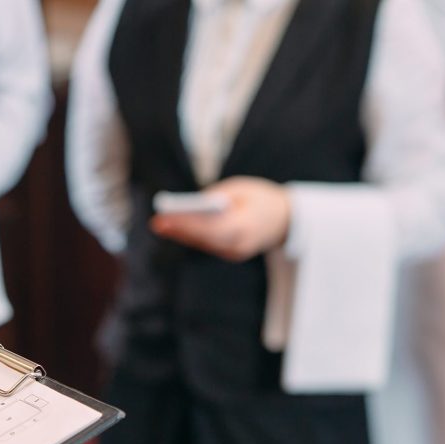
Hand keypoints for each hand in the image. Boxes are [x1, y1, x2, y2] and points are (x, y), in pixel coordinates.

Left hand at [150, 177, 290, 262]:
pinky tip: (174, 229)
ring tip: (160, 224)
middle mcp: (240, 244)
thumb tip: (192, 205)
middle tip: (158, 222)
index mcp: (247, 226)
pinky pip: (208, 244)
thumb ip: (218, 196)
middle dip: (180, 229)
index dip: (188, 223)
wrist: (287, 218)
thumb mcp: (241, 188)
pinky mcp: (231, 253)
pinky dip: (192, 236)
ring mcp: (236, 252)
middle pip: (204, 238)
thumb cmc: (260, 197)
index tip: (169, 216)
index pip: (212, 227)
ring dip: (181, 234)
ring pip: (204, 243)